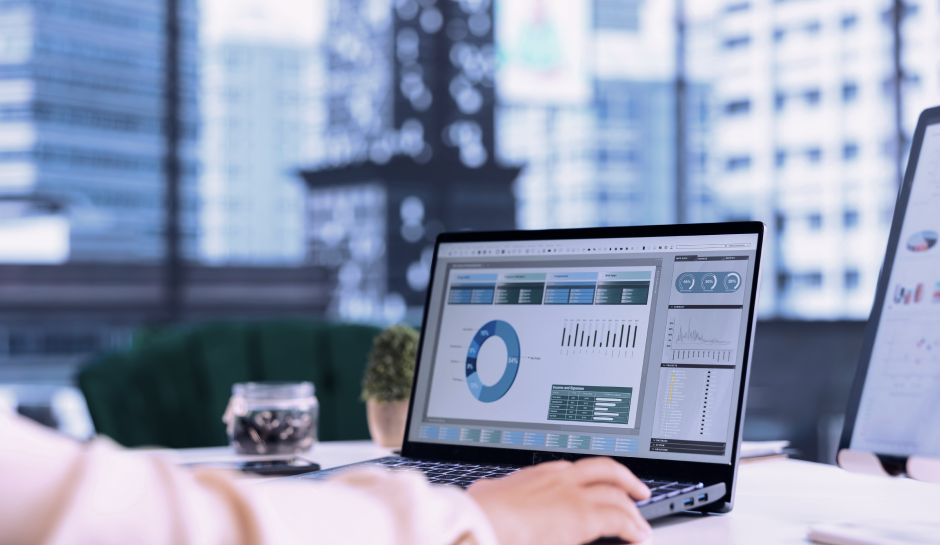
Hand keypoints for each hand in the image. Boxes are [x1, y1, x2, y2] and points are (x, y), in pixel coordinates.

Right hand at [467, 457, 651, 544]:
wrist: (481, 520)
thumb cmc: (480, 513)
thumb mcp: (486, 493)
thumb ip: (495, 491)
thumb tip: (486, 491)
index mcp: (539, 474)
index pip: (575, 470)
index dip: (592, 478)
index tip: (599, 485)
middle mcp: (560, 478)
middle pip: (604, 470)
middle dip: (625, 479)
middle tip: (637, 491)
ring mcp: (573, 494)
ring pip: (616, 493)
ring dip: (632, 509)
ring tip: (641, 522)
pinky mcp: (583, 515)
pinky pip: (619, 519)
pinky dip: (632, 527)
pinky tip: (638, 535)